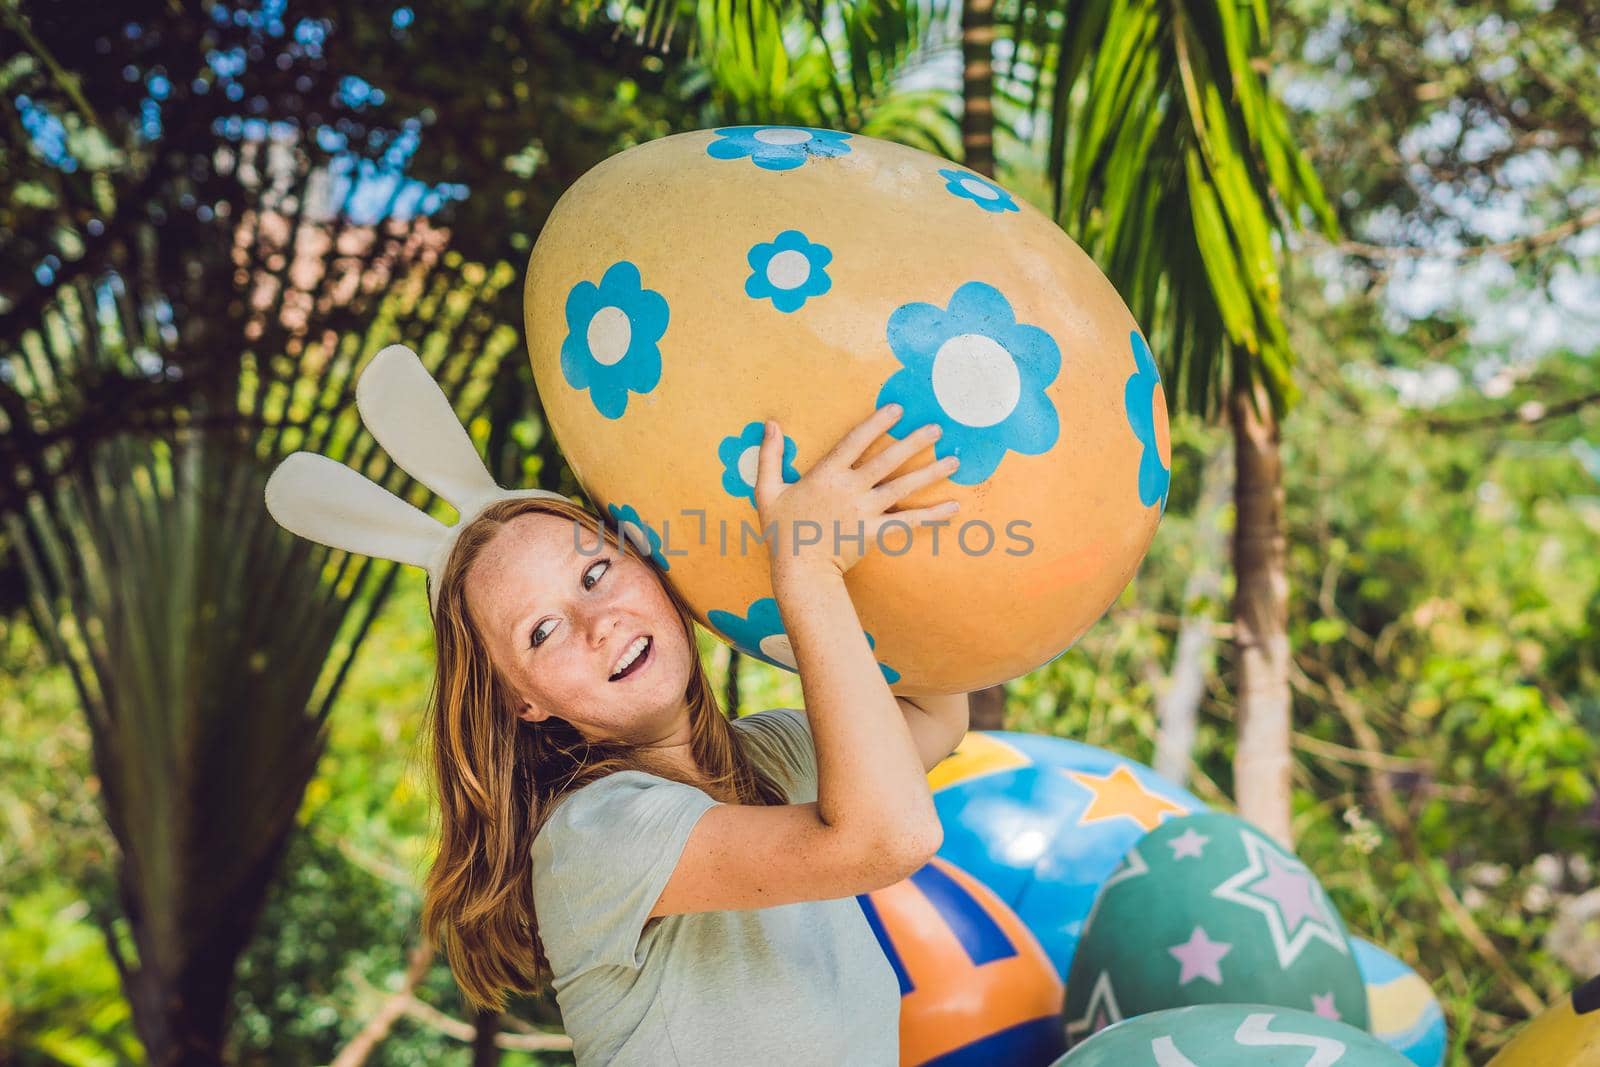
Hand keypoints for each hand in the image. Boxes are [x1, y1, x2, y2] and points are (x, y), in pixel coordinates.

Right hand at [753, 404, 960, 578]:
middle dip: (915, 441)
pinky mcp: (874, 532)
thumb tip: (770, 424)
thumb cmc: (781, 531)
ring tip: (954, 460)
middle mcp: (850, 488)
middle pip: (888, 459)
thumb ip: (769, 456)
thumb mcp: (767, 490)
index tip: (898, 410)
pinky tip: (953, 507)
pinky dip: (932, 515)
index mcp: (826, 474)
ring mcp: (864, 510)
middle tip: (938, 428)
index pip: (856, 440)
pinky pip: (908, 521)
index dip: (877, 423)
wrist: (798, 571)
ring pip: (903, 486)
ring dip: (930, 472)